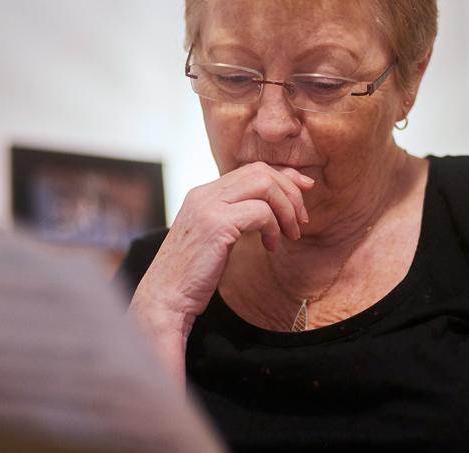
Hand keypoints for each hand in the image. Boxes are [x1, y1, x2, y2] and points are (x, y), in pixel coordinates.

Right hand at [128, 162, 313, 378]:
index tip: (303, 191)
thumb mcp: (215, 237)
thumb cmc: (193, 275)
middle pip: (261, 171)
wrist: (165, 299)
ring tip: (290, 234)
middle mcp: (204, 193)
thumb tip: (270, 208)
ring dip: (286, 208)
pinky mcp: (216, 224)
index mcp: (204, 194)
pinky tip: (270, 247)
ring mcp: (208, 206)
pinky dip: (273, 227)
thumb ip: (235, 217)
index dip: (283, 176)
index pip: (251, 169)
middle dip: (290, 192)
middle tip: (301, 220)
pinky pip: (260, 212)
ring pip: (264, 185)